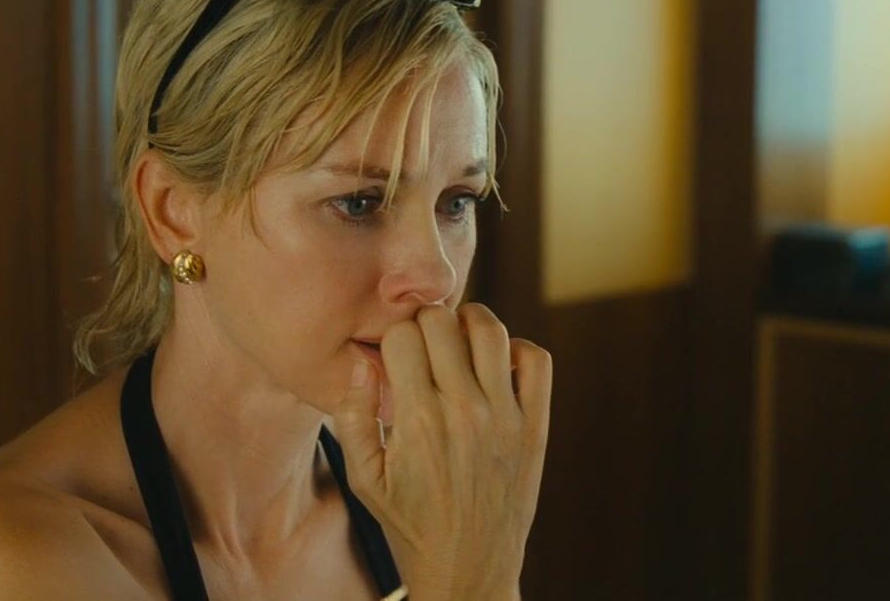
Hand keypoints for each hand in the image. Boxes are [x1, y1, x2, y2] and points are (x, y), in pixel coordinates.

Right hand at [332, 303, 551, 599]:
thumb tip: (361, 364)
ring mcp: (505, 416)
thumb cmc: (409, 525)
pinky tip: (496, 367)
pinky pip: (536, 360)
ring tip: (458, 343)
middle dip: (426, 324)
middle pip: (442, 321)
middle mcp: (463, 410)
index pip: (402, 335)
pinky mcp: (535, 426)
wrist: (467, 569)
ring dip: (469, 323)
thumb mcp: (364, 479)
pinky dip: (517, 350)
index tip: (396, 358)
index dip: (393, 339)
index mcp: (417, 420)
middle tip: (424, 345)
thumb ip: (353, 417)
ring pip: (490, 329)